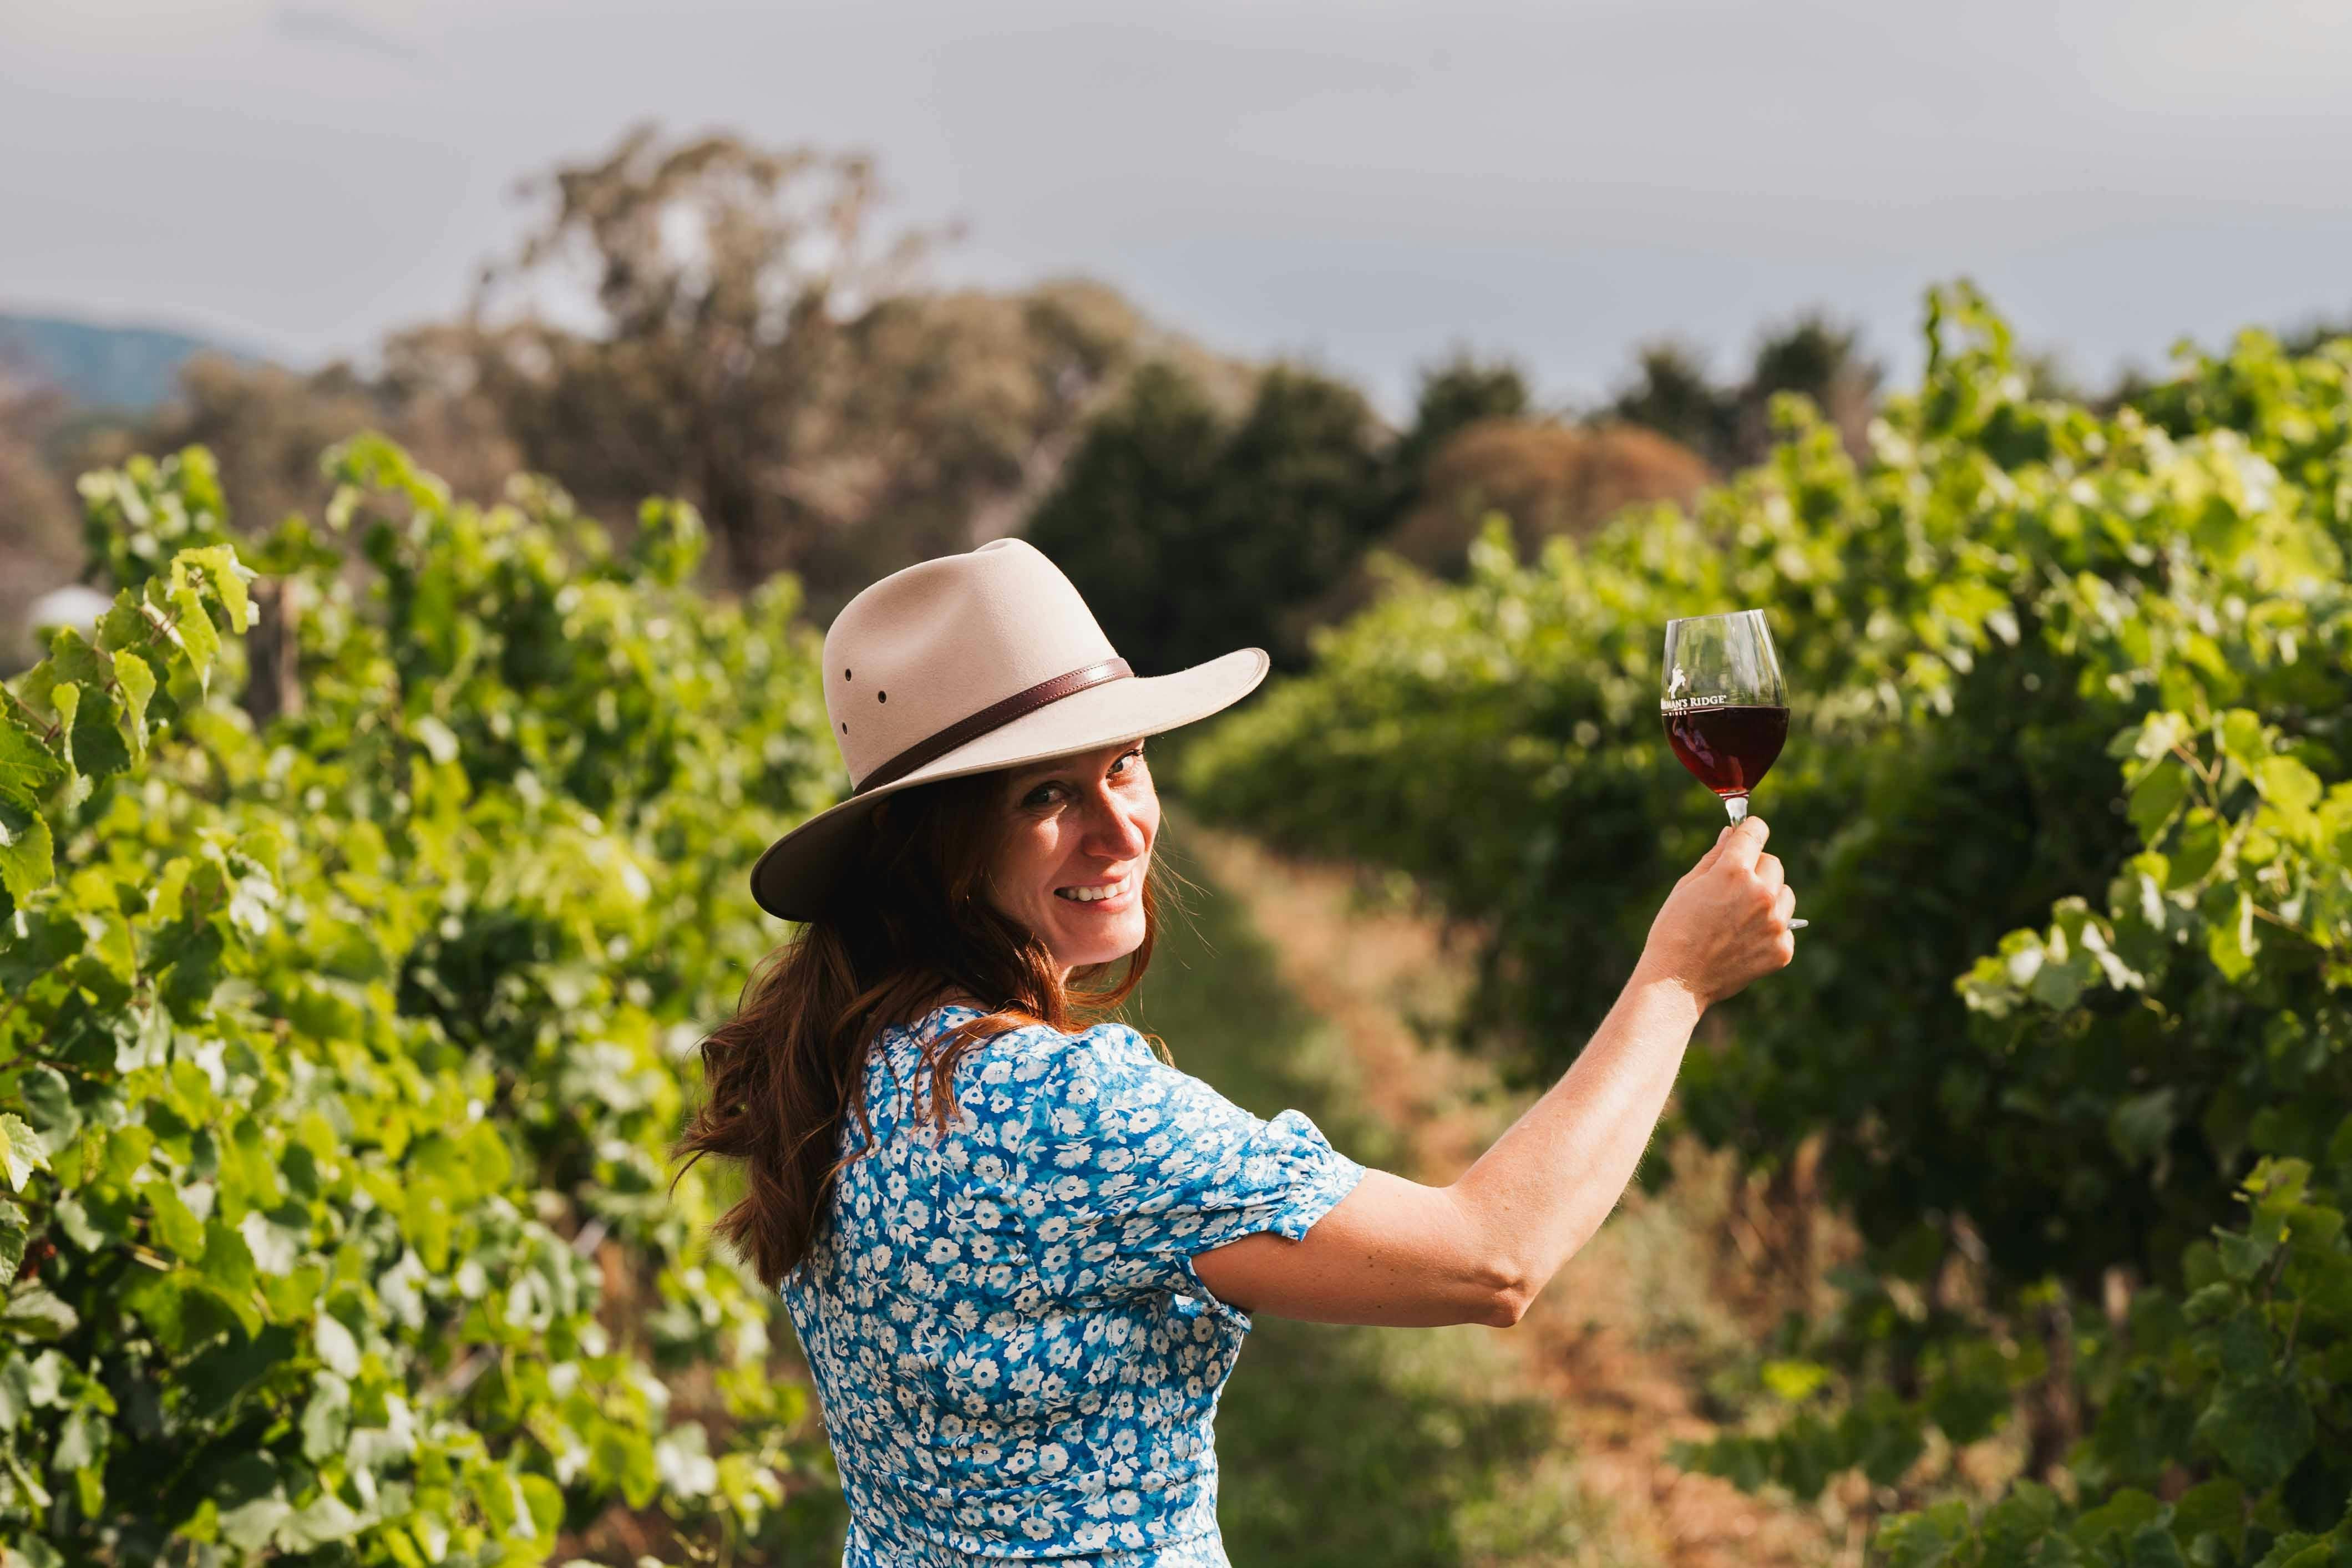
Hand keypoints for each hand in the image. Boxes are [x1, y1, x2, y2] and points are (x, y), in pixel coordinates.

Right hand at [1636, 816, 1796, 1008]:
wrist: (1677, 980)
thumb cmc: (1674, 929)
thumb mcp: (1687, 886)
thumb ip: (1714, 857)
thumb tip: (1731, 833)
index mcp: (1733, 871)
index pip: (1756, 832)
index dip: (1751, 830)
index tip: (1749, 834)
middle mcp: (1760, 894)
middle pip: (1773, 864)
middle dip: (1756, 869)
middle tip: (1734, 887)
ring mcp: (1775, 923)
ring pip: (1784, 894)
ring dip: (1768, 898)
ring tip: (1740, 917)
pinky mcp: (1782, 949)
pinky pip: (1786, 926)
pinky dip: (1770, 930)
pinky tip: (1744, 940)